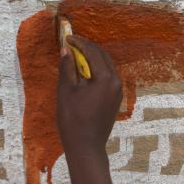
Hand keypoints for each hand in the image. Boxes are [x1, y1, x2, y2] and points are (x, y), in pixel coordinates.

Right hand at [56, 35, 122, 155]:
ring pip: (106, 66)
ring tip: (75, 57)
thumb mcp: (65, 90)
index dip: (79, 42)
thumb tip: (66, 50)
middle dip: (87, 48)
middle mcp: (116, 81)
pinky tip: (84, 73)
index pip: (92, 51)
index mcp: (105, 77)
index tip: (67, 38)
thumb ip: (67, 67)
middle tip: (71, 45)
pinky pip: (108, 77)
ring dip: (92, 58)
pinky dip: (97, 70)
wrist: (86, 146)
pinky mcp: (116, 99)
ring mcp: (118, 91)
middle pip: (102, 56)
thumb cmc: (72, 119)